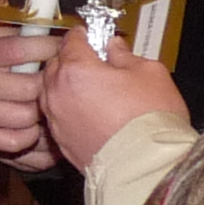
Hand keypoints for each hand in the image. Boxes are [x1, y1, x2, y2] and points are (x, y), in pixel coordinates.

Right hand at [0, 26, 56, 167]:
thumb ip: (10, 34)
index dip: (48, 46)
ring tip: (44, 99)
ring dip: (41, 109)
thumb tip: (46, 30)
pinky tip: (31, 122)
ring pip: (26, 117)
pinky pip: (15, 141)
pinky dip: (29, 134)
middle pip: (30, 88)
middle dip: (50, 81)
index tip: (62, 45)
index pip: (21, 50)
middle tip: (57, 76)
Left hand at [41, 32, 186, 171]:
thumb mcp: (149, 72)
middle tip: (96, 63)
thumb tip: (113, 47)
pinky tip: (90, 113)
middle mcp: (57, 93)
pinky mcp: (61, 143)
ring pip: (52, 91)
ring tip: (92, 89)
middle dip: (73, 59)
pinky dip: (68, 110)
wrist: (147, 169)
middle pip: (56, 64)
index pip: (71, 40)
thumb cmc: (151, 118)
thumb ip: (126, 55)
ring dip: (67, 86)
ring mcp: (56, 120)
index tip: (95, 36)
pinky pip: (58, 116)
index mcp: (75, 69)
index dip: (85, 35)